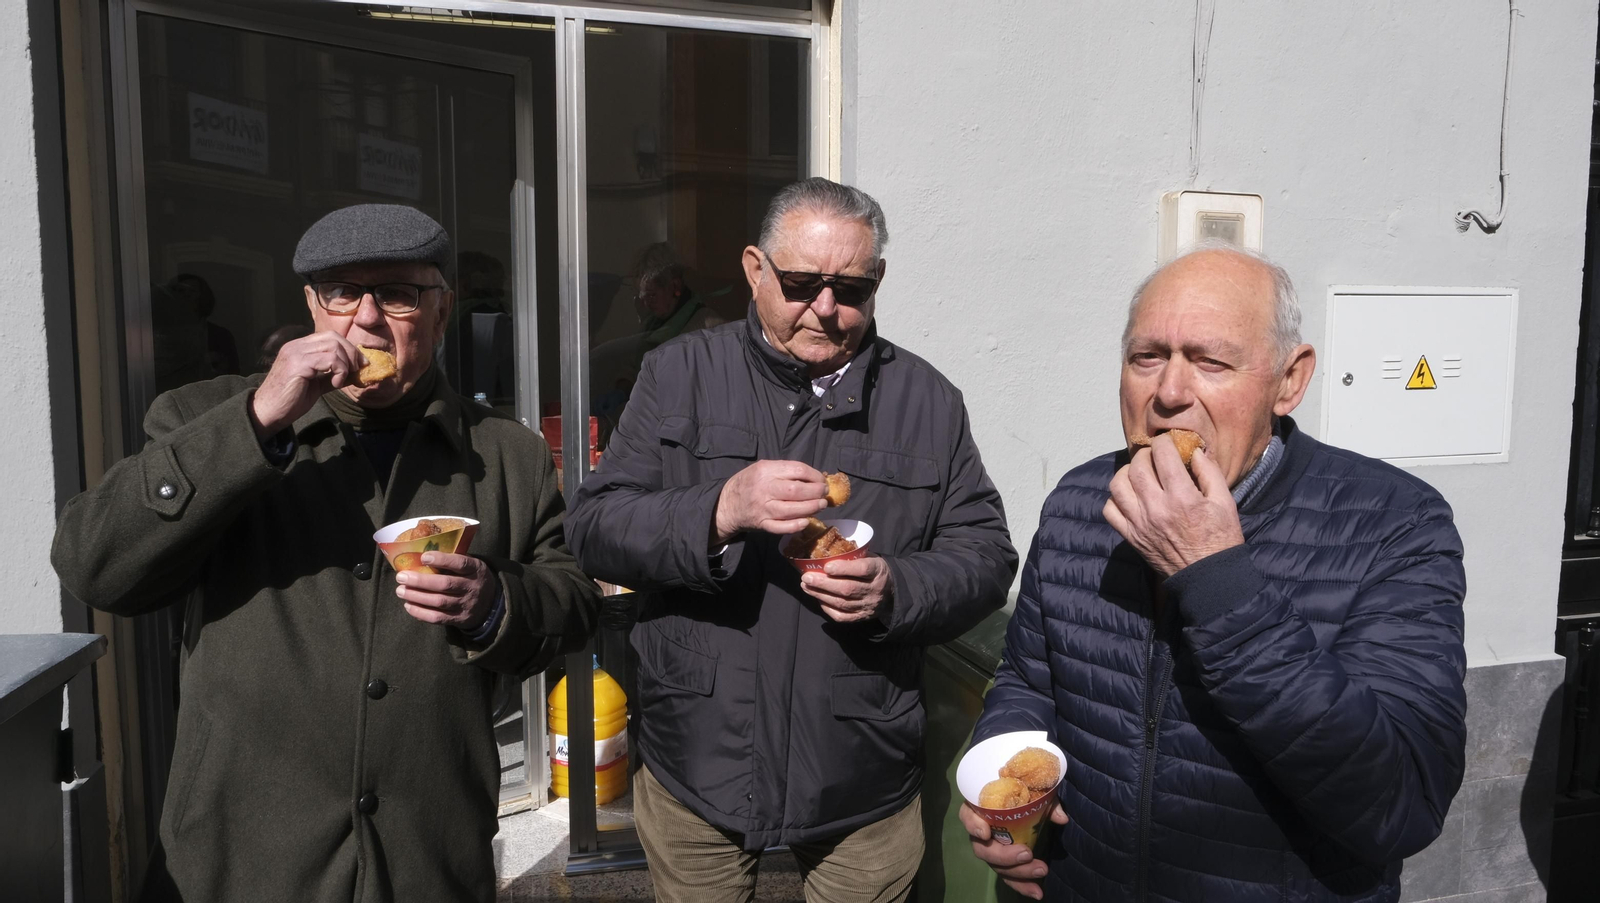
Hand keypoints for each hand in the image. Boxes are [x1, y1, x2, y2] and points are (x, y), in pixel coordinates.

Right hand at [249, 330, 366, 440]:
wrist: (268, 413)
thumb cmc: (290, 401)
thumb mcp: (316, 385)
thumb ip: (332, 376)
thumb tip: (354, 373)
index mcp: (299, 347)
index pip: (330, 336)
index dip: (348, 348)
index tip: (360, 364)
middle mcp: (296, 346)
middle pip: (334, 337)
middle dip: (351, 353)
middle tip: (357, 371)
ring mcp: (296, 353)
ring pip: (334, 346)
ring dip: (345, 364)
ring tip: (342, 380)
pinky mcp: (298, 365)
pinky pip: (329, 359)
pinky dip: (339, 371)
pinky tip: (335, 383)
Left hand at [394, 552, 498, 630]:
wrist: (491, 604)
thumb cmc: (472, 578)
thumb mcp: (471, 565)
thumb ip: (453, 560)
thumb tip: (420, 553)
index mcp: (476, 569)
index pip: (460, 563)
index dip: (441, 560)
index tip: (423, 557)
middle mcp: (472, 587)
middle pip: (445, 584)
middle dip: (420, 580)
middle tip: (401, 577)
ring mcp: (466, 605)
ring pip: (439, 602)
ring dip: (416, 596)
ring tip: (400, 591)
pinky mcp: (460, 619)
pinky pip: (438, 618)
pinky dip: (421, 613)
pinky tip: (409, 606)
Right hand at [712, 460, 827, 544]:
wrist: (727, 504)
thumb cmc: (750, 483)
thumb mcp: (763, 468)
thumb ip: (786, 471)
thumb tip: (816, 477)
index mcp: (765, 470)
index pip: (797, 470)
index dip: (815, 475)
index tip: (822, 480)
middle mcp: (764, 489)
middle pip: (796, 491)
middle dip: (816, 492)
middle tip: (824, 493)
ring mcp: (762, 508)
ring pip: (791, 510)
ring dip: (811, 508)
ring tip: (821, 505)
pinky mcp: (762, 524)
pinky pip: (781, 527)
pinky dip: (795, 525)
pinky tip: (806, 521)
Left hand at [800, 556, 892, 622]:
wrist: (891, 591)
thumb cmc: (873, 570)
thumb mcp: (869, 557)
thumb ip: (852, 556)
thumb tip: (825, 551)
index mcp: (877, 570)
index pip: (862, 570)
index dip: (843, 568)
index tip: (826, 566)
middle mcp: (874, 590)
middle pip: (848, 589)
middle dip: (824, 583)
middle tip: (806, 577)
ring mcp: (868, 606)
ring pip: (842, 603)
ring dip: (820, 594)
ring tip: (806, 586)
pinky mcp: (861, 617)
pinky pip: (842, 616)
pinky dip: (827, 608)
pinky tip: (818, 599)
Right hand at [960, 800, 1069, 900]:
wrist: (1026, 800)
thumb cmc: (1023, 791)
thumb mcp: (1036, 791)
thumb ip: (1046, 801)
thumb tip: (1061, 818)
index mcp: (980, 808)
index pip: (967, 815)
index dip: (973, 825)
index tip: (985, 833)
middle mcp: (981, 831)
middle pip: (983, 849)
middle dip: (1004, 856)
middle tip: (1027, 853)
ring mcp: (991, 850)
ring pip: (996, 866)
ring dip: (1018, 873)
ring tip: (1041, 871)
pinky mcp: (1004, 863)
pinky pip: (1008, 876)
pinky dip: (1022, 886)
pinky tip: (1037, 892)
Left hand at [1102, 435, 1244, 577]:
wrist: (1208, 578)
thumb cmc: (1221, 539)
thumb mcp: (1225, 502)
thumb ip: (1209, 472)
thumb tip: (1194, 451)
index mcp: (1182, 497)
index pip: (1163, 455)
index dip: (1165, 442)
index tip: (1169, 443)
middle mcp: (1156, 508)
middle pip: (1137, 466)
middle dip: (1146, 454)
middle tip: (1155, 457)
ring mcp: (1139, 523)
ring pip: (1117, 485)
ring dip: (1127, 473)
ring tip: (1140, 473)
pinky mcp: (1131, 537)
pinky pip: (1110, 510)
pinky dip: (1116, 499)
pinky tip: (1130, 497)